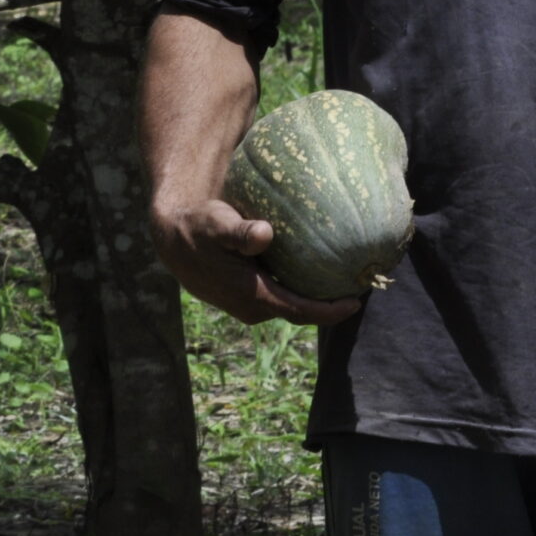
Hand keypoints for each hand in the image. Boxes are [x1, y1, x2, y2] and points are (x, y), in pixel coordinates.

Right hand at [153, 197, 364, 327]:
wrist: (174, 239)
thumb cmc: (199, 228)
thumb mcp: (218, 224)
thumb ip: (240, 232)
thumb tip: (265, 234)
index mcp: (252, 296)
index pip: (300, 311)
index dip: (330, 310)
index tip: (358, 300)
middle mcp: (253, 307)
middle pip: (301, 312)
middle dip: (331, 303)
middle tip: (362, 282)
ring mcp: (250, 305)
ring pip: (292, 304)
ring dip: (317, 296)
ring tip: (347, 277)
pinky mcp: (248, 296)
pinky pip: (283, 295)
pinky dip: (302, 286)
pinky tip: (319, 267)